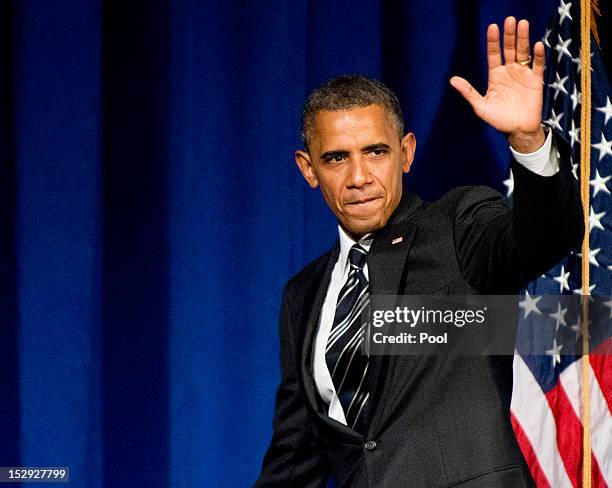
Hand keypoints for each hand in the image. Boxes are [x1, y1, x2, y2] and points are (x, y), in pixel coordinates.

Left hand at [450, 17, 545, 152]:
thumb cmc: (498, 120)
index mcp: (495, 75)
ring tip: (522, 24)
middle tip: (510, 20)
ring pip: (523, 52)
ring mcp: (523, 74)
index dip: (493, 41)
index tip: (493, 27)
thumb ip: (468, 92)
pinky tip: (537, 45)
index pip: (493, 54)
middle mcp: (509, 71)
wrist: (517, 131)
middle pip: (509, 49)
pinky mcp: (535, 81)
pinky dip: (538, 55)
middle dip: (509, 35)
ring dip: (523, 39)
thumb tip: (452, 80)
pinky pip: (537, 65)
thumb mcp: (480, 107)